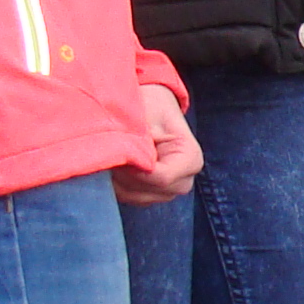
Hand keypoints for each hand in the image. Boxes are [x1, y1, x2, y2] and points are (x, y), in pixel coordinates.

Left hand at [114, 84, 201, 204]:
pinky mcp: (154, 194)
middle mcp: (185, 180)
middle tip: (113, 153)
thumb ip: (139, 143)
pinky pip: (132, 198)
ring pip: (138, 198)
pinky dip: (119, 185)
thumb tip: (126, 164)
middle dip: (126, 176)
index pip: (162, 178)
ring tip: (114, 157)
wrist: (152, 105)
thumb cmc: (151, 106)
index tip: (119, 153)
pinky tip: (116, 166)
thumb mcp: (146, 120)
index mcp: (191, 159)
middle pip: (150, 192)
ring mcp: (170, 190)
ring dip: (120, 181)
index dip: (136, 170)